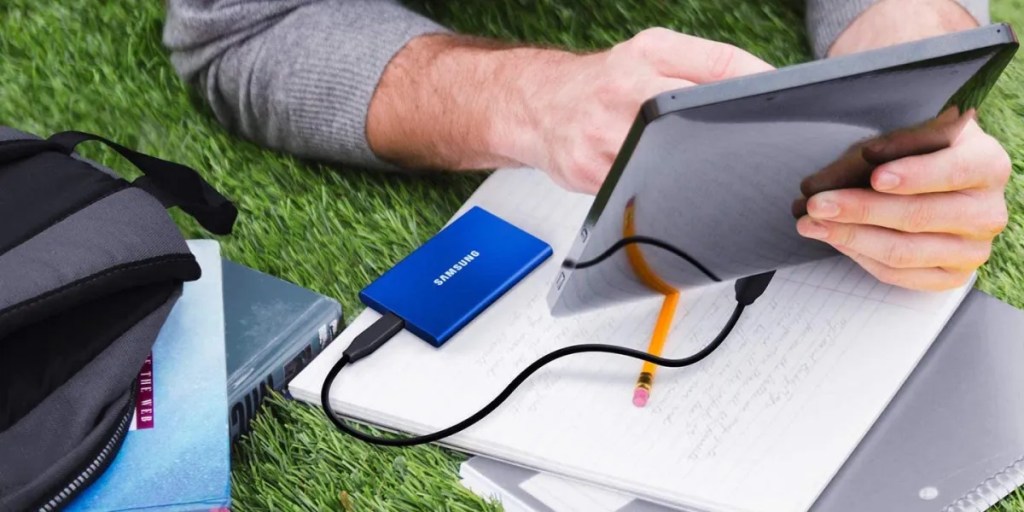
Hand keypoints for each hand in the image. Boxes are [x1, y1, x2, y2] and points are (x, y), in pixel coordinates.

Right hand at [502, 28, 772, 192]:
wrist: (539, 105)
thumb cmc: (603, 84)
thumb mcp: (652, 54)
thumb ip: (707, 65)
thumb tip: (766, 86)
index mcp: (649, 53)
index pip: (721, 65)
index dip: (757, 86)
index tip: (780, 104)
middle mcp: (626, 88)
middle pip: (697, 115)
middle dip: (724, 136)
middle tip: (743, 150)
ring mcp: (606, 133)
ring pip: (670, 162)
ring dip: (692, 170)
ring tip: (694, 168)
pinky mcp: (590, 171)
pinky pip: (639, 187)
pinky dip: (657, 189)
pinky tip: (657, 181)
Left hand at [796, 117, 1010, 290]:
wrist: (939, 183)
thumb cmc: (918, 154)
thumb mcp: (901, 139)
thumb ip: (866, 155)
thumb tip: (818, 185)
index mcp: (987, 165)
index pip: (952, 172)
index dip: (914, 175)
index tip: (875, 176)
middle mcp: (987, 212)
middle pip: (918, 216)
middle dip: (860, 209)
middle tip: (816, 204)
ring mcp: (972, 250)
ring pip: (902, 251)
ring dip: (849, 237)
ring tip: (810, 224)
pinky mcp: (951, 276)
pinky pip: (898, 274)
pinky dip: (859, 255)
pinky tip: (833, 239)